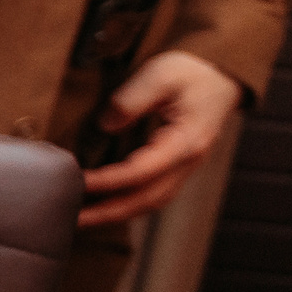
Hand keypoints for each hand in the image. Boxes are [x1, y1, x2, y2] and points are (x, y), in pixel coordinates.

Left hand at [78, 50, 243, 227]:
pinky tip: (101, 205)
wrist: (219, 74)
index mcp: (186, 141)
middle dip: (108, 212)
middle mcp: (188, 161)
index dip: (109, 180)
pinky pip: (152, 193)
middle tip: (72, 219)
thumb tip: (105, 125)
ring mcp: (184, 167)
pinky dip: (126, 204)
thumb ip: (132, 100)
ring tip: (80, 219)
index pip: (143, 170)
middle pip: (148, 198)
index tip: (78, 181)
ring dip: (115, 214)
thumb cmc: (190, 72)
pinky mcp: (176, 166)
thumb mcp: (160, 74)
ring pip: (151, 201)